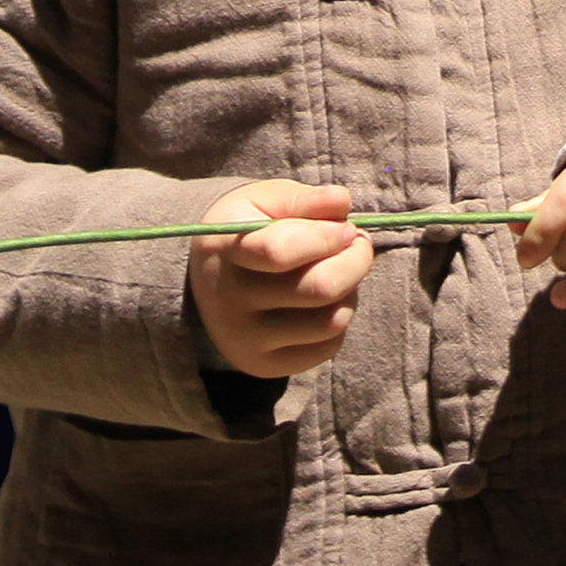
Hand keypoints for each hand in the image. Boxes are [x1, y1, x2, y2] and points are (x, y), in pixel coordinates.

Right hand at [188, 180, 374, 378]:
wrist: (209, 280)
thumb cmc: (248, 230)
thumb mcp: (265, 202)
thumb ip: (303, 199)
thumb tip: (342, 201)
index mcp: (224, 248)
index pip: (279, 250)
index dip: (327, 236)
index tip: (345, 226)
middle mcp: (229, 300)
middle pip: (318, 289)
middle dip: (355, 261)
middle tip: (356, 245)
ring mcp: (245, 339)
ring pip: (331, 321)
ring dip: (350, 292)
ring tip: (338, 272)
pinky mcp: (264, 365)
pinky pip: (328, 347)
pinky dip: (338, 319)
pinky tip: (324, 302)